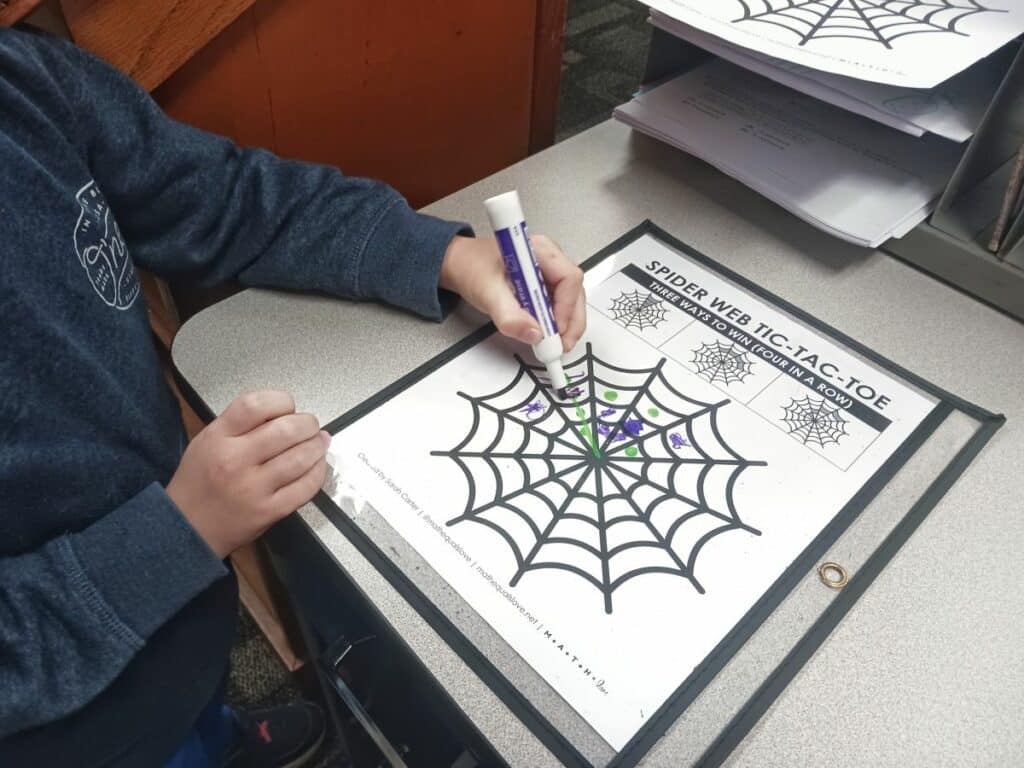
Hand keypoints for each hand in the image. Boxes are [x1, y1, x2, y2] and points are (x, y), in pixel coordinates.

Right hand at [166, 391, 329, 557]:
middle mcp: (235, 461)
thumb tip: (284, 412)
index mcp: (218, 438)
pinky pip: (305, 487)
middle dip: (308, 423)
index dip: (281, 400)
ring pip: (301, 457)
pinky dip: (318, 472)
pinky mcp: (269, 511)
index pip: (256, 405)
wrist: (186, 529)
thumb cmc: (199, 483)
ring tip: (319, 441)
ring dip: (318, 446)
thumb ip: (241, 423)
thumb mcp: (207, 441)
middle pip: (286, 429)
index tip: (289, 406)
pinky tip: (316, 465)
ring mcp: (253, 488)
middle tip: (310, 425)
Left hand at [439, 234, 585, 352]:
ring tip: (552, 345)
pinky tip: (546, 335)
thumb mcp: (487, 293)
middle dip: (571, 322)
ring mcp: (549, 272)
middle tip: (560, 346)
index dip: (566, 308)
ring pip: (571, 301)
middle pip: (575, 292)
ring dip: (566, 325)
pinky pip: (559, 305)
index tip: (553, 331)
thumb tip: (534, 335)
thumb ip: (509, 315)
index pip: (569, 279)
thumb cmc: (471, 268)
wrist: (460, 265)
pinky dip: (556, 323)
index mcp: (540, 250)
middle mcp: (550, 259)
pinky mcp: (545, 285)